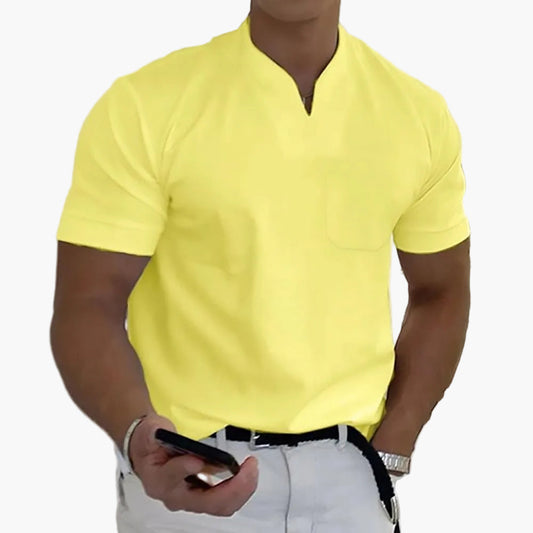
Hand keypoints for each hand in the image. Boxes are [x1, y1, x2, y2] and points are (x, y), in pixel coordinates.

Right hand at [128, 413, 258, 515]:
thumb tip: (172, 439)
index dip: (185, 469)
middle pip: (207, 503)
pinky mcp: (202, 496)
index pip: (171, 479)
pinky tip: (247, 475)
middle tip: (248, 467)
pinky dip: (239, 489)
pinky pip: (224, 501)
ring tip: (252, 469)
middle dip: (233, 487)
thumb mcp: (150, 432)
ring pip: (220, 506)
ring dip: (241, 490)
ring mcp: (190, 499)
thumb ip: (158, 434)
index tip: (198, 459)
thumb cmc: (149, 442)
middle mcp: (175, 496)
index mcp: (158, 480)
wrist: (148, 451)